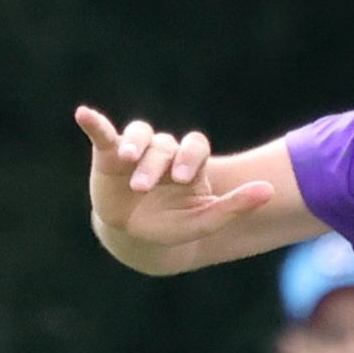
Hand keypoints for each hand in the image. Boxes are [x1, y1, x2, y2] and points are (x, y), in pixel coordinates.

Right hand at [75, 106, 277, 269]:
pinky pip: (103, 133)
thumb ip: (235, 205)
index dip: (189, 157)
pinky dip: (94, 122)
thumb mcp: (204, 221)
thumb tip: (270, 190)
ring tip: (126, 160)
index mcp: (189, 162)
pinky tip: (83, 115)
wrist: (135, 237)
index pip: (195, 145)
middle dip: (155, 165)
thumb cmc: (172, 227)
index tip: (180, 179)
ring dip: (133, 145)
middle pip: (165, 144)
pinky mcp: (109, 153)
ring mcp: (136, 150)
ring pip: (140, 134)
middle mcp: (164, 151)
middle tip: (145, 186)